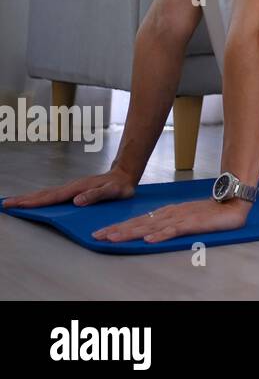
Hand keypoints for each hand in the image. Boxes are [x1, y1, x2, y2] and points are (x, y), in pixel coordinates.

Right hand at [2, 166, 137, 209]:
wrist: (126, 174)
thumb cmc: (120, 185)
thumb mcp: (112, 191)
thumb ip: (96, 195)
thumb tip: (77, 201)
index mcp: (77, 189)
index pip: (52, 197)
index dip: (35, 202)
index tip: (18, 205)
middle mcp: (72, 187)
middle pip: (44, 194)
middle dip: (24, 199)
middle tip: (6, 204)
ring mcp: (72, 187)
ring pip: (46, 193)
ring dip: (30, 198)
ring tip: (14, 202)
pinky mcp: (74, 189)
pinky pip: (53, 194)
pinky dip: (41, 197)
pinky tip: (35, 201)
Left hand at [91, 198, 250, 243]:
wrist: (233, 203)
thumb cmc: (210, 212)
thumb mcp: (185, 218)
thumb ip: (168, 224)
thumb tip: (148, 233)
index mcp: (167, 213)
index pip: (139, 221)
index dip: (119, 227)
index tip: (101, 233)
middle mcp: (170, 214)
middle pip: (140, 223)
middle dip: (118, 230)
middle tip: (98, 236)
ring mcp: (181, 218)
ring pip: (152, 227)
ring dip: (132, 233)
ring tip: (114, 238)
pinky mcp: (194, 223)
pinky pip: (175, 230)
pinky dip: (161, 235)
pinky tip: (150, 240)